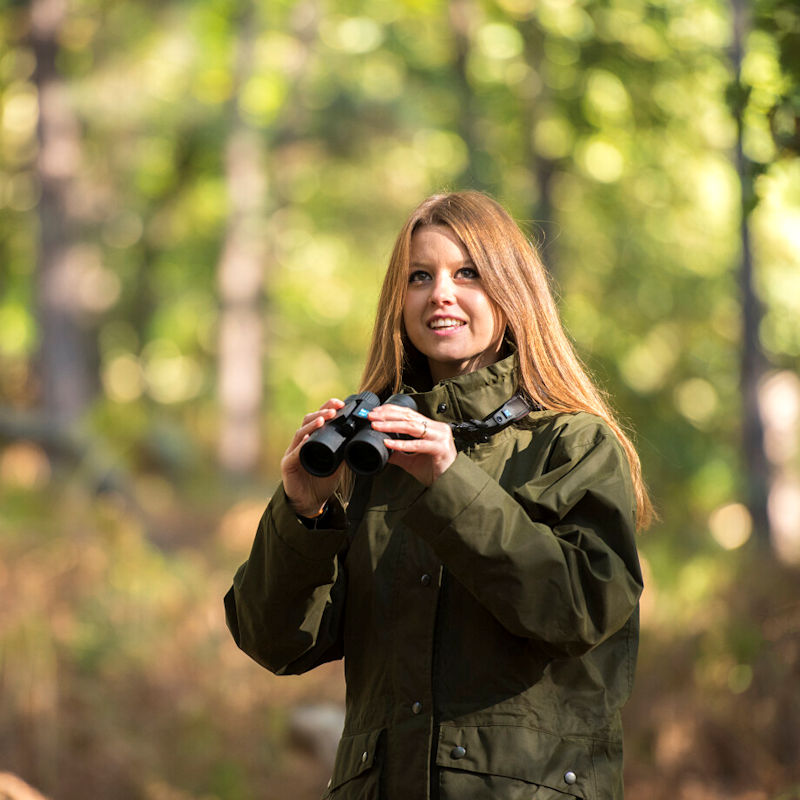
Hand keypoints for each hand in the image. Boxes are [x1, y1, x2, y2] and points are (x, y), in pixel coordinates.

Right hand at [281, 398, 345, 516]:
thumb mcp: (337, 465)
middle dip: (321, 412)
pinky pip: (294, 453)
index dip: (327, 408)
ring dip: (312, 426)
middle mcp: (300, 443)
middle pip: (307, 421)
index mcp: (312, 440)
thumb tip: (358, 439)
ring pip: (300, 434)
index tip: (340, 403)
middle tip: (334, 410)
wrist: (310, 503)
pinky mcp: (287, 465)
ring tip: (323, 419)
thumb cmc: (322, 482)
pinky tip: (308, 439)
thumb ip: (343, 452)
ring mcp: (292, 453)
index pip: (318, 419)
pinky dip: (302, 445)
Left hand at [368, 405, 456, 485]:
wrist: (449, 484)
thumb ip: (399, 453)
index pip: (409, 413)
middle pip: (409, 416)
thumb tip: (383, 450)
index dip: (391, 410)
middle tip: (371, 417)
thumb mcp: (412, 460)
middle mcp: (437, 428)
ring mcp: (440, 436)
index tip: (375, 413)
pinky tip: (388, 443)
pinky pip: (417, 444)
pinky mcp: (440, 448)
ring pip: (412, 426)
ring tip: (376, 426)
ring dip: (391, 425)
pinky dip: (401, 443)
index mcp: (431, 427)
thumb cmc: (435, 471)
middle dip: (388, 415)